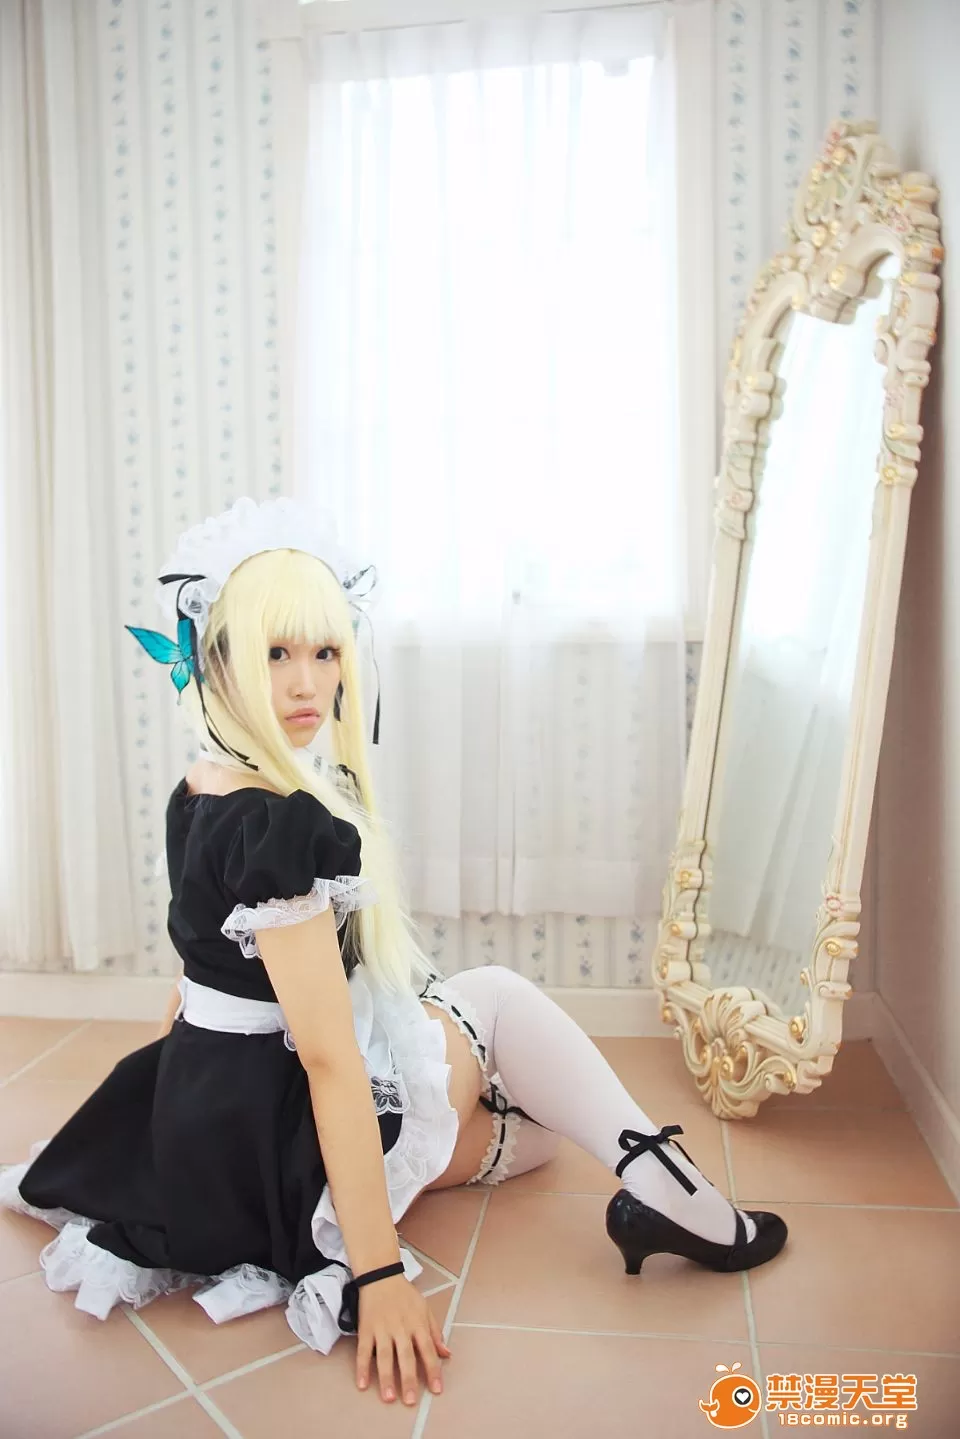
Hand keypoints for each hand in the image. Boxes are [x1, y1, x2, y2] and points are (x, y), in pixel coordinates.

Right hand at [355, 1274, 451, 1404]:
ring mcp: (382, 1329)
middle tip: (410, 1401)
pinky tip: (362, 1384)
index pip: (428, 1350)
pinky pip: (363, 1350)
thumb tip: (447, 1354)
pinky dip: (362, 1367)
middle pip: (406, 1356)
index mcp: (418, 1324)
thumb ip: (435, 1332)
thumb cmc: (405, 1295)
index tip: (437, 1390)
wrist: (381, 1275)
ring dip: (386, 1378)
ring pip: (385, 1356)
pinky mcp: (366, 1329)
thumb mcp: (425, 1309)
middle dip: (409, 1379)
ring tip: (388, 1398)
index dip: (433, 1370)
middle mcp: (401, 1328)